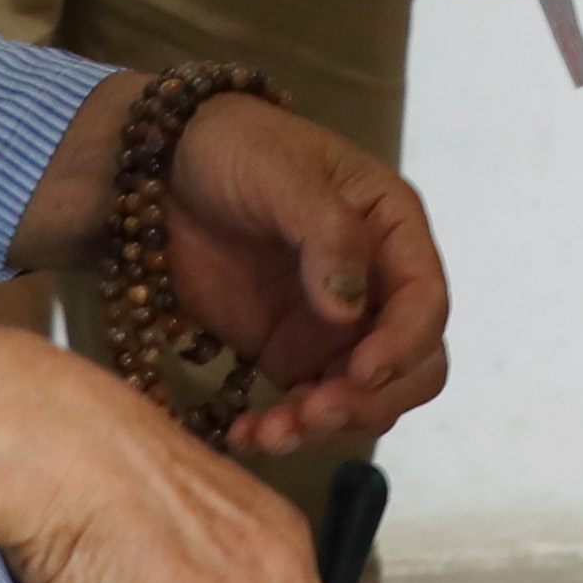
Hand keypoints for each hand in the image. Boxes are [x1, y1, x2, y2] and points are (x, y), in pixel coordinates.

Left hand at [158, 92, 451, 456]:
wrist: (158, 168)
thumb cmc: (232, 146)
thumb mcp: (280, 171)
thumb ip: (326, 232)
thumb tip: (350, 308)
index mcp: (392, 228)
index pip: (425, 300)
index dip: (402, 344)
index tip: (359, 371)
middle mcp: (376, 285)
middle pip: (412, 366)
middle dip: (371, 400)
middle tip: (313, 412)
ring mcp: (336, 327)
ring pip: (363, 399)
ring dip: (326, 426)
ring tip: (268, 431)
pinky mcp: (289, 355)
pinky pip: (306, 408)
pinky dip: (284, 431)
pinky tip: (246, 435)